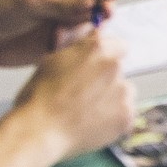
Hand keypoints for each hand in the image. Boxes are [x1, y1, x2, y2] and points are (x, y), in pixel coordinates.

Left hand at [0, 0, 121, 66]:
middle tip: (102, 15)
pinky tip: (55, 46)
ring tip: (59, 35)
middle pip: (102, 1)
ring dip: (84, 30)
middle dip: (104, 8)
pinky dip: (76, 45)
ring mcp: (68, 22)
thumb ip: (61, 5)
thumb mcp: (30, 2)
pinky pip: (82, 44)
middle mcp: (70, 2)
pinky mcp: (64, 43)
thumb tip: (91, 5)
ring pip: (93, 25)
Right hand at [12, 28, 134, 161]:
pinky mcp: (127, 115)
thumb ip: (79, 49)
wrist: (40, 130)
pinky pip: (126, 114)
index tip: (97, 67)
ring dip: (112, 98)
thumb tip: (94, 36)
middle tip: (85, 94)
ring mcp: (123, 92)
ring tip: (87, 112)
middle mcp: (114, 67)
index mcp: (97, 48)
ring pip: (124, 92)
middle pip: (119, 71)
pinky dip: (114, 119)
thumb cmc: (39, 96)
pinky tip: (93, 124)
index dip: (106, 56)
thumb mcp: (53, 61)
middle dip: (106, 79)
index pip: (118, 45)